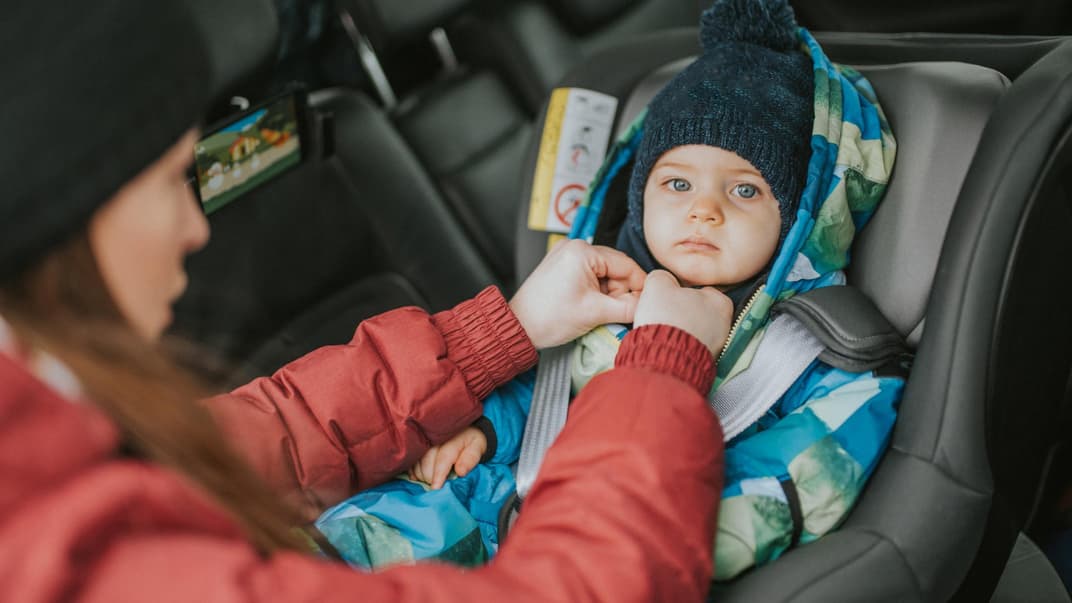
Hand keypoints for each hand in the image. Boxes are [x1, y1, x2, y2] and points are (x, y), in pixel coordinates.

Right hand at [408, 426, 486, 488]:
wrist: (463, 429)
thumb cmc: (471, 442)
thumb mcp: (477, 448)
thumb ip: (470, 459)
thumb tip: (461, 472)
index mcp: (453, 439)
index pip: (444, 458)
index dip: (439, 474)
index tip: (436, 488)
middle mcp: (436, 437)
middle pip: (427, 460)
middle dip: (429, 477)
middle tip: (435, 487)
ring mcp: (425, 439)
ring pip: (417, 460)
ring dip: (421, 474)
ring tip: (428, 481)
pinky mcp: (418, 443)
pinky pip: (411, 458)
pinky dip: (413, 470)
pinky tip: (418, 477)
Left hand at [510, 240, 645, 348]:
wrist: (518, 327)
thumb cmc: (549, 318)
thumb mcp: (595, 313)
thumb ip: (628, 307)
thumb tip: (648, 303)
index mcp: (583, 251)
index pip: (626, 265)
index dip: (639, 286)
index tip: (647, 302)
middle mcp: (574, 246)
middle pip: (615, 268)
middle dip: (620, 292)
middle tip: (614, 313)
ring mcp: (567, 254)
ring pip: (604, 273)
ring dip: (608, 293)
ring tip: (596, 312)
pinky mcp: (562, 265)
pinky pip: (590, 274)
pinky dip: (596, 291)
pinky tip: (588, 306)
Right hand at [633, 270, 733, 353]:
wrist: (664, 357)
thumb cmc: (666, 318)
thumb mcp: (657, 284)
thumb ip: (662, 277)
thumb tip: (662, 279)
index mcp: (720, 302)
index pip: (701, 290)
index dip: (681, 292)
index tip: (669, 297)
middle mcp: (724, 325)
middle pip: (698, 312)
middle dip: (682, 313)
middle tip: (663, 314)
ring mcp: (716, 347)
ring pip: (694, 331)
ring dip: (680, 330)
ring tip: (661, 330)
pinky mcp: (703, 363)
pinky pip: (689, 348)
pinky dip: (678, 346)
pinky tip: (664, 344)